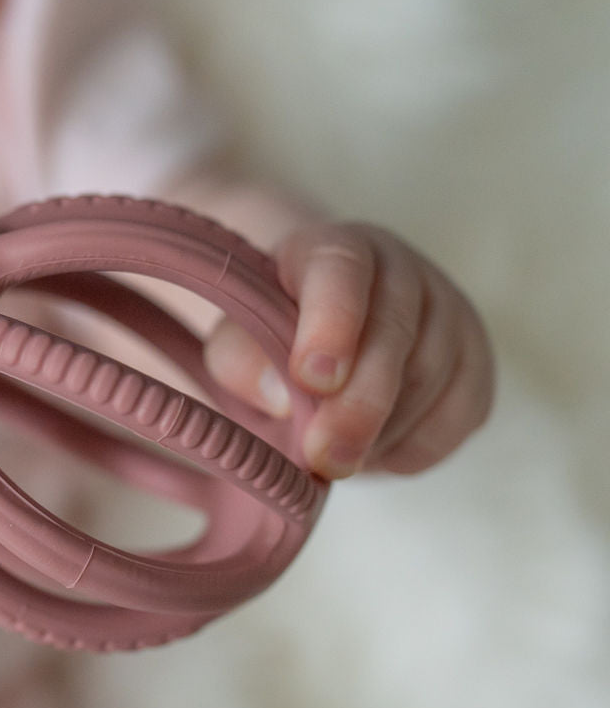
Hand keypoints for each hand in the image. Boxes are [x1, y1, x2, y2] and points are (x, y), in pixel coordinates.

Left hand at [203, 222, 494, 478]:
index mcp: (331, 249)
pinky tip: (378, 454)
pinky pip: (463, 411)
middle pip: (396, 329)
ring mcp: (446, 310)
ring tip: (336, 457)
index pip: (341, 268)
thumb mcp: (235, 345)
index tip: (313, 380)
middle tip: (323, 458)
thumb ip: (241, 360)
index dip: (332, 322)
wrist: (317, 350)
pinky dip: (418, 446)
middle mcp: (398, 268)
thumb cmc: (268, 344)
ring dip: (381, 432)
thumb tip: (280, 395)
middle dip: (359, 405)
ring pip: (431, 376)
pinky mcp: (473, 360)